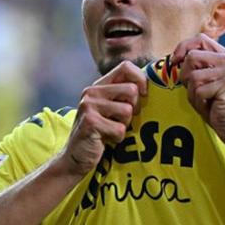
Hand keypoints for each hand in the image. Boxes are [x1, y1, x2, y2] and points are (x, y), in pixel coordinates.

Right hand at [60, 61, 147, 175]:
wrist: (75, 157)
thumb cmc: (99, 133)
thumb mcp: (110, 109)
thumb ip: (123, 95)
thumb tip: (149, 86)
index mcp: (98, 85)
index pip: (126, 67)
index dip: (140, 80)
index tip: (143, 95)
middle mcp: (92, 92)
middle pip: (131, 90)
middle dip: (133, 109)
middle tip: (120, 120)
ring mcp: (89, 106)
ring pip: (127, 111)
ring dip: (124, 126)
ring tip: (110, 130)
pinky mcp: (90, 122)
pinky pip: (119, 129)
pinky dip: (117, 138)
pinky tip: (105, 140)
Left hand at [172, 34, 224, 148]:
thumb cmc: (219, 107)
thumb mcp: (208, 82)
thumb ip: (198, 67)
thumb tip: (175, 57)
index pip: (201, 39)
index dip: (183, 47)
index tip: (175, 61)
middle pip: (192, 57)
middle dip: (185, 76)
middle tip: (196, 91)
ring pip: (193, 76)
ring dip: (193, 93)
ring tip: (206, 101)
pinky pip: (198, 91)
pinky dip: (198, 103)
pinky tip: (210, 107)